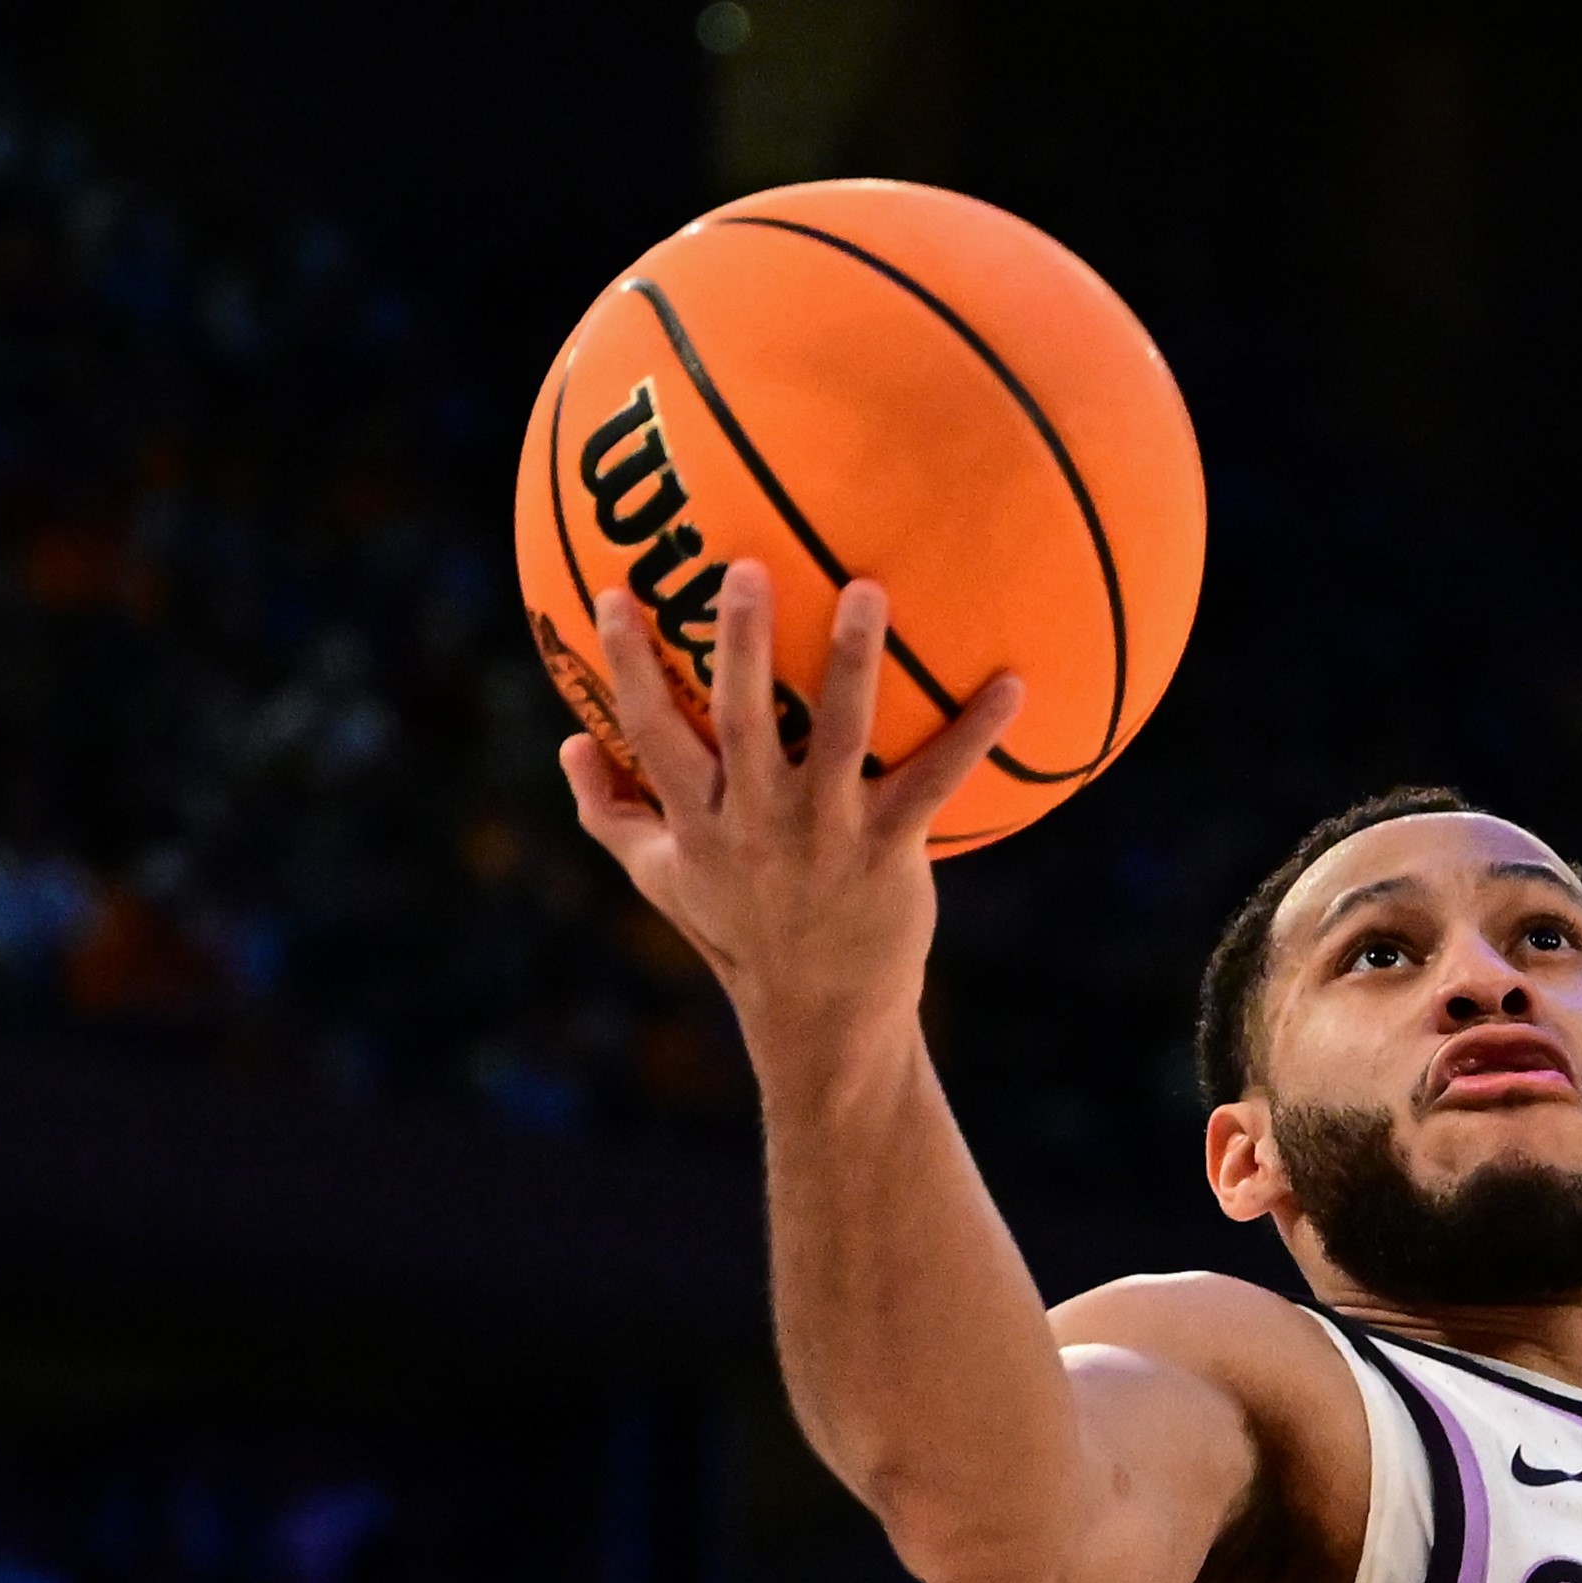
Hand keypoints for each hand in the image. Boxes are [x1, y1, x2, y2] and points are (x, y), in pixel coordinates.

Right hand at [558, 560, 1028, 1065]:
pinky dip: (975, 734)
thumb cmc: (738, 934)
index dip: (626, 665)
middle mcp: (758, 820)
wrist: (820, 1016)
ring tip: (867, 590)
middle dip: (737, 642)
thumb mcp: (661, 879)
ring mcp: (826, 834)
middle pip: (740, 717)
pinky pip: (935, 781)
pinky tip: (1014, 684)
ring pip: (839, 735)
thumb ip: (610, 811)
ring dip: (854, 661)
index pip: (649, 731)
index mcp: (698, 819)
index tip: (611, 594)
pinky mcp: (890, 851)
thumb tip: (568, 742)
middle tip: (744, 566)